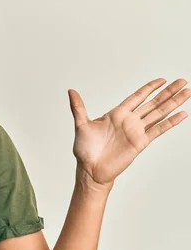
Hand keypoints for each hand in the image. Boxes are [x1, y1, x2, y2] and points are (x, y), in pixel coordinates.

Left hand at [68, 78, 189, 190]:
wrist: (90, 169)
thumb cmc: (84, 149)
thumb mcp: (81, 125)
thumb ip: (78, 107)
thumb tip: (71, 91)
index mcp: (116, 114)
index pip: (137, 97)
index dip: (149, 88)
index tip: (162, 80)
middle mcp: (129, 121)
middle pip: (153, 103)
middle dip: (168, 92)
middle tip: (183, 81)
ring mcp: (136, 131)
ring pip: (159, 114)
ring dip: (173, 103)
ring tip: (187, 92)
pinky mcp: (141, 143)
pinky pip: (159, 130)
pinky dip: (171, 122)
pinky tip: (182, 114)